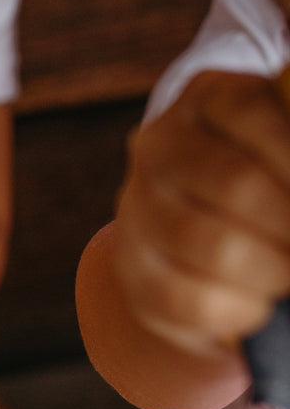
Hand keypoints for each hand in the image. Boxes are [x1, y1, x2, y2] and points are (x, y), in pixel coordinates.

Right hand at [114, 69, 289, 357]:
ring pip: (213, 245)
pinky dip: (241, 309)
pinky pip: (189, 298)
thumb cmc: (267, 177)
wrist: (198, 232)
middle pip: (236, 183)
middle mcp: (158, 145)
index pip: (248, 110)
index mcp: (205, 98)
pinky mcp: (133, 268)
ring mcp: (138, 207)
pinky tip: (261, 304)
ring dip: (275, 270)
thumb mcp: (281, 143)